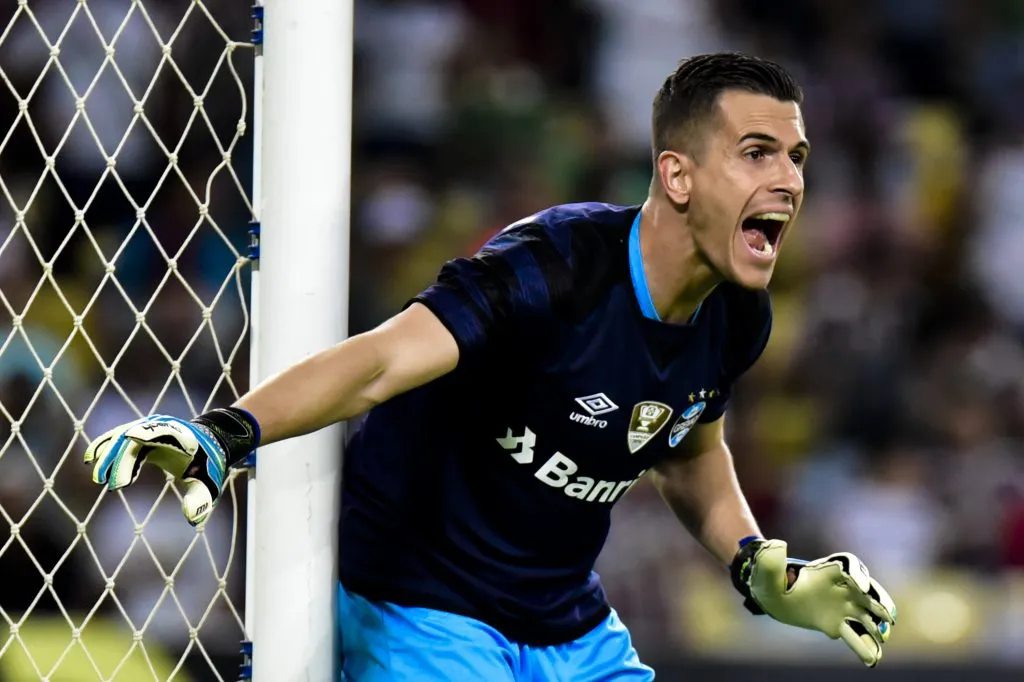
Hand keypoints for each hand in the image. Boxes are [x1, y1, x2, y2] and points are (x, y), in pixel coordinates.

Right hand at [84, 409, 258, 525]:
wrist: (210, 443)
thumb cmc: (209, 465)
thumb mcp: (209, 482)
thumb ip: (200, 499)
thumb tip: (192, 519)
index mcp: (182, 436)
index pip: (160, 433)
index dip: (144, 438)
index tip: (129, 449)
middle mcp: (163, 426)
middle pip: (134, 436)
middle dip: (118, 457)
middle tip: (105, 483)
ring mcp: (150, 427)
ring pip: (122, 436)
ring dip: (107, 453)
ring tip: (97, 477)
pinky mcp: (141, 433)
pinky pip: (119, 438)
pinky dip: (106, 448)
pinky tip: (92, 460)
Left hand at [732, 539, 896, 666]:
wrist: (772, 594)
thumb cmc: (769, 579)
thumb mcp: (766, 569)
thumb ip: (771, 560)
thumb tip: (779, 545)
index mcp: (825, 570)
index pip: (848, 565)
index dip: (857, 573)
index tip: (859, 586)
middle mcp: (839, 586)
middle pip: (866, 589)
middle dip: (878, 599)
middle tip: (886, 615)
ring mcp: (841, 606)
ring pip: (866, 614)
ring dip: (877, 624)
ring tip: (882, 637)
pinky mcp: (837, 624)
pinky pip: (855, 635)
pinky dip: (865, 646)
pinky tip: (872, 659)